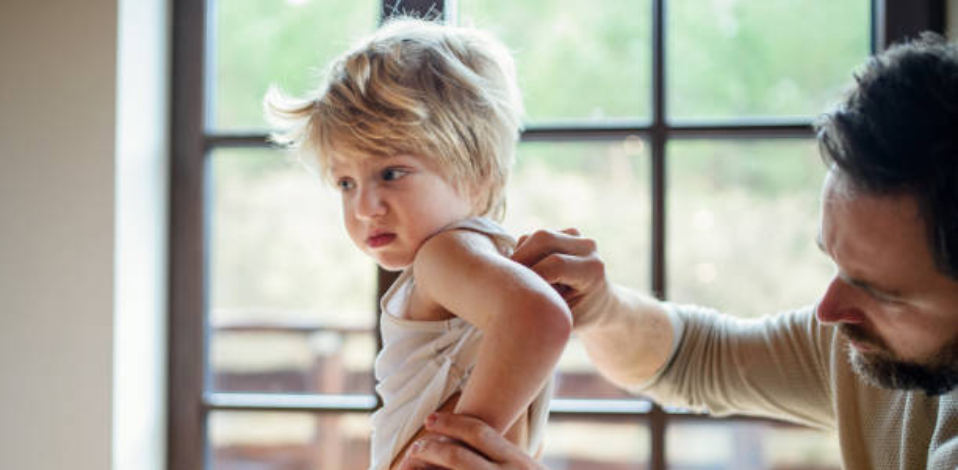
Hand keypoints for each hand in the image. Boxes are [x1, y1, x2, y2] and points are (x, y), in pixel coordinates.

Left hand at [397, 413, 547, 469]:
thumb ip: (504, 458)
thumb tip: (470, 438)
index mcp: (518, 463)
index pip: (480, 432)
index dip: (452, 422)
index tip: (431, 419)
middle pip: (458, 455)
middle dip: (431, 448)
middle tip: (415, 446)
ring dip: (426, 469)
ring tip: (410, 464)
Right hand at [511, 228, 609, 330]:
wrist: (599, 305)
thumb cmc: (579, 319)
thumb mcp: (564, 321)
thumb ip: (544, 307)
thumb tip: (514, 300)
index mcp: (592, 270)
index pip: (554, 264)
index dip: (530, 276)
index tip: (515, 293)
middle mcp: (588, 247)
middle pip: (543, 239)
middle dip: (519, 258)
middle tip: (504, 281)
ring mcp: (578, 237)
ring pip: (535, 237)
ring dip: (520, 257)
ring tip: (519, 281)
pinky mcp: (565, 234)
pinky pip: (534, 238)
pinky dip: (523, 254)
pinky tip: (528, 274)